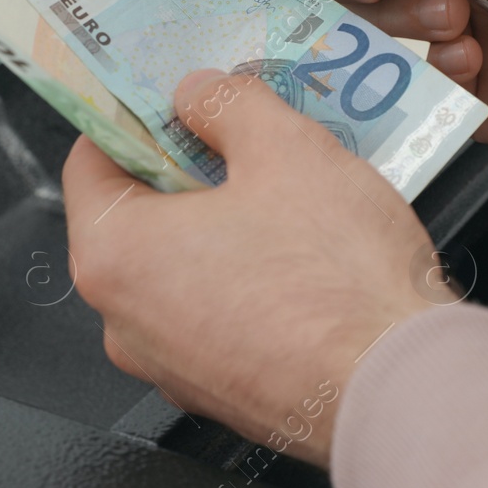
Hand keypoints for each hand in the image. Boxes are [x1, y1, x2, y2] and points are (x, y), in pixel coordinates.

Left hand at [62, 70, 437, 467]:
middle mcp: (125, 320)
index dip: (134, 117)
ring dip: (223, 226)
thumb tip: (200, 94)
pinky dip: (245, 280)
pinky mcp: (220, 393)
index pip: (90, 160)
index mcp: (116, 253)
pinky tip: (302, 256)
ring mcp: (171, 366)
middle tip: (243, 137)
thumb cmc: (336, 281)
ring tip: (287, 194)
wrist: (397, 391)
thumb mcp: (286, 149)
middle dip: (188, 169)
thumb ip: (227, 105)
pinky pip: (216, 316)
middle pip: (136, 217)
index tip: (172, 96)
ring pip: (181, 269)